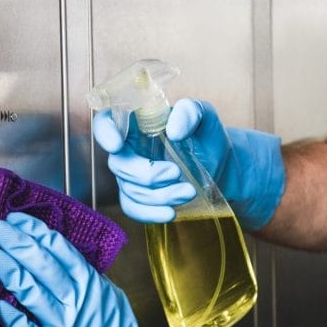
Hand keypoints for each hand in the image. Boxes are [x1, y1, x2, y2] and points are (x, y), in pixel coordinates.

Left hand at [0, 212, 235, 326]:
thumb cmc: (114, 324)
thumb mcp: (105, 289)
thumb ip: (81, 271)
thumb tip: (50, 249)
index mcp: (88, 280)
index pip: (58, 248)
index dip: (35, 231)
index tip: (16, 219)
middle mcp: (75, 300)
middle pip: (42, 265)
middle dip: (17, 243)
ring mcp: (64, 324)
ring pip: (33, 293)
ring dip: (11, 273)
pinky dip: (14, 320)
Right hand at [92, 99, 285, 230]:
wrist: (220, 168)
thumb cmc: (207, 137)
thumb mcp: (205, 118)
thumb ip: (190, 113)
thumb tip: (173, 131)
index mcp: (137, 122)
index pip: (107, 121)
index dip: (105, 132)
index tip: (117, 145)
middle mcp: (129, 148)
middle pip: (118, 164)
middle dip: (147, 174)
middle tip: (177, 173)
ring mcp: (131, 175)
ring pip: (130, 189)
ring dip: (160, 195)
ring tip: (190, 191)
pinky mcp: (139, 197)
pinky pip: (133, 209)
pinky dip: (151, 214)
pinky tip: (171, 213)